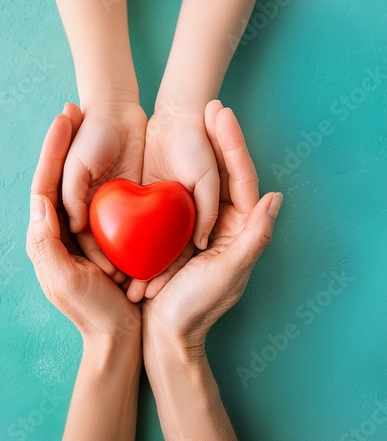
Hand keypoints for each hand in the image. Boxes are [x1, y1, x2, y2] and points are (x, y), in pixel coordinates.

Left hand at [26, 104, 140, 340]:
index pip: (43, 186)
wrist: (120, 335)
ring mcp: (84, 232)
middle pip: (58, 179)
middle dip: (62, 144)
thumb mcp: (64, 280)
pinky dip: (104, 177)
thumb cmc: (92, 311)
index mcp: (46, 238)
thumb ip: (46, 243)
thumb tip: (38, 202)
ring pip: (79, 186)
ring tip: (88, 122)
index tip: (63, 119)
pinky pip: (103, 202)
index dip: (50, 151)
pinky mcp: (106, 237)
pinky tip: (114, 154)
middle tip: (73, 110)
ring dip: (80, 154)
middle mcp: (61, 231)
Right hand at [61, 99, 146, 282]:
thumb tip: (74, 227)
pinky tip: (157, 256)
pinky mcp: (135, 196)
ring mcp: (115, 203)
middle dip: (116, 266)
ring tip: (144, 281)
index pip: (85, 241)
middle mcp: (94, 208)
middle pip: (104, 245)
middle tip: (131, 287)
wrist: (117, 108)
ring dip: (132, 258)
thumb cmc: (92, 134)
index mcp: (75, 204)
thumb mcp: (76, 165)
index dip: (96, 258)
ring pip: (123, 238)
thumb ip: (72, 196)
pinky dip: (147, 239)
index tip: (111, 275)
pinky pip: (141, 222)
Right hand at [143, 101, 282, 354]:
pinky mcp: (176, 234)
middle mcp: (223, 225)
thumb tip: (274, 196)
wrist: (165, 333)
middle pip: (224, 175)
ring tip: (191, 120)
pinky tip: (166, 153)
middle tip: (208, 107)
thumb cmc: (197, 306)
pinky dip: (174, 177)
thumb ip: (254, 237)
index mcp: (240, 231)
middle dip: (217, 141)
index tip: (221, 113)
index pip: (243, 180)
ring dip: (197, 152)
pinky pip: (177, 201)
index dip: (234, 145)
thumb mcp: (230, 273)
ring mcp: (198, 227)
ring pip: (200, 183)